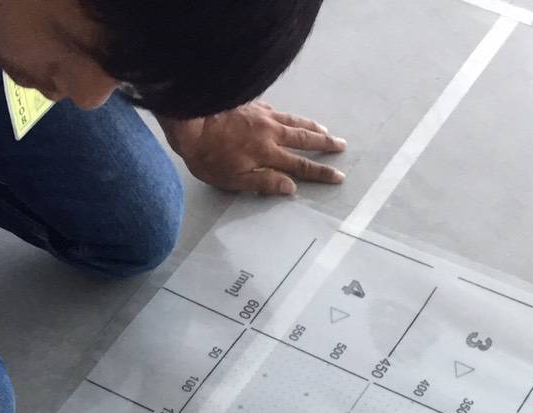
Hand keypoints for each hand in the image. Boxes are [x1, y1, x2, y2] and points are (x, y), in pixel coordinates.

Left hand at [164, 102, 345, 196]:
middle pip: (304, 138)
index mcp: (268, 154)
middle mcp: (271, 132)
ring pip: (294, 120)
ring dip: (312, 126)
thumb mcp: (235, 180)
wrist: (191, 120)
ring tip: (326, 130)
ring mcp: (262, 115)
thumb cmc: (209, 156)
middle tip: (341, 145)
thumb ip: (265, 183)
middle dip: (325, 143)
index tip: (338, 176)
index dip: (320, 172)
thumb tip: (291, 187)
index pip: (301, 166)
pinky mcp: (252, 105)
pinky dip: (289, 116)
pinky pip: (277, 110)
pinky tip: (290, 118)